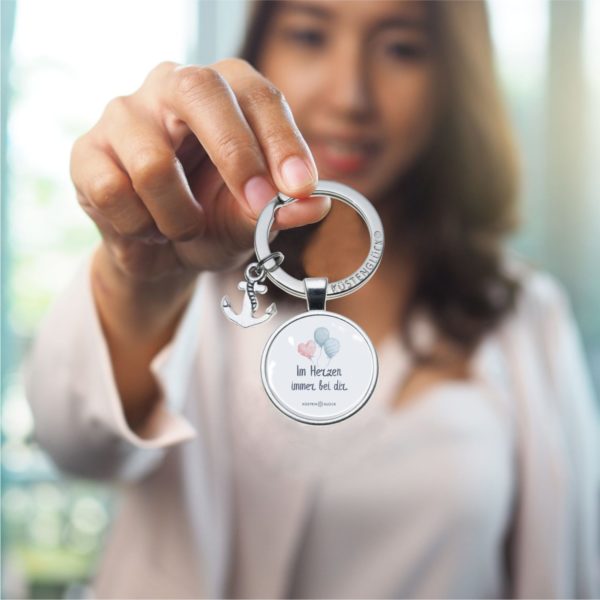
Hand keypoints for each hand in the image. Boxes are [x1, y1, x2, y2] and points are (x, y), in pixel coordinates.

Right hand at [70, 59, 328, 282]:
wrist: (159, 253)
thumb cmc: (211, 221)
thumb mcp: (249, 221)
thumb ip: (278, 212)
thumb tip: (315, 206)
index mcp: (225, 93)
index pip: (258, 95)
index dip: (283, 140)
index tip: (300, 187)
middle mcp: (173, 88)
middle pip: (201, 91)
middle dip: (235, 156)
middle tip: (255, 206)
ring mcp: (125, 114)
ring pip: (153, 163)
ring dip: (179, 218)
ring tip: (184, 229)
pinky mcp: (87, 151)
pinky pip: (113, 193)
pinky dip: (140, 228)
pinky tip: (145, 228)